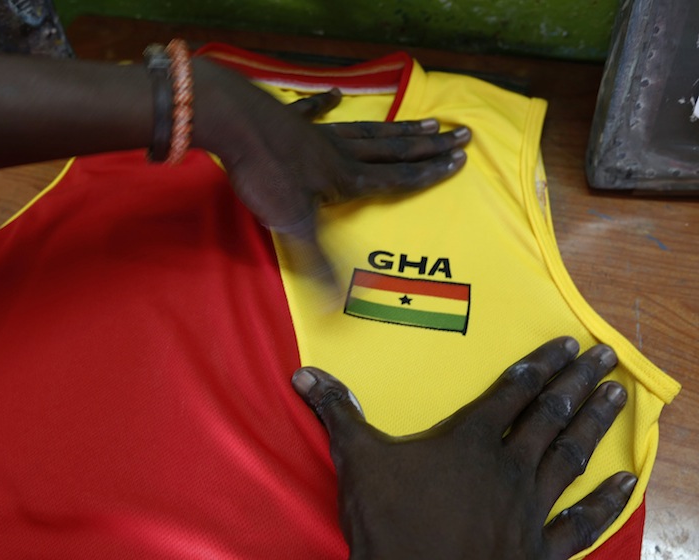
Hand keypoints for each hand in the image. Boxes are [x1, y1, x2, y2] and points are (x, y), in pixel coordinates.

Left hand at [191, 58, 469, 284]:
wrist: (234, 124)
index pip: (396, 177)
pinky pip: (313, 110)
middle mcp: (339, 152)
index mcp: (345, 178)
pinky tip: (336, 94)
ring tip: (426, 120)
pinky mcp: (290, 119)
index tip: (459, 161)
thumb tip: (337, 308)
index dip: (428, 172)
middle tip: (462, 133)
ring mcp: (316, 132)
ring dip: (396, 127)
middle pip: (392, 149)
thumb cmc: (265, 175)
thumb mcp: (293, 226)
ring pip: (366, 130)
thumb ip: (317, 264)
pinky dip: (325, 103)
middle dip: (428, 145)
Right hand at [291, 337, 635, 559]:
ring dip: (594, 422)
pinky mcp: (540, 548)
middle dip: (577, 381)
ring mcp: (529, 507)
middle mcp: (507, 466)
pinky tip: (626, 483)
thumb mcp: (358, 462)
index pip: (511, 392)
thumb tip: (306, 375)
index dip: (539, 365)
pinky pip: (582, 521)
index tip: (566, 343)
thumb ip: (339, 414)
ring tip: (616, 395)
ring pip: (569, 454)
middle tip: (605, 355)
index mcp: (469, 441)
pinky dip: (605, 503)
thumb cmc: (391, 525)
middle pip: (549, 413)